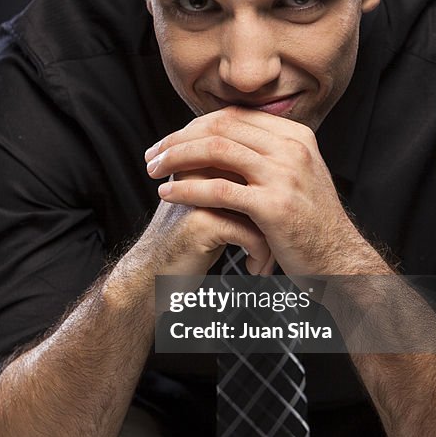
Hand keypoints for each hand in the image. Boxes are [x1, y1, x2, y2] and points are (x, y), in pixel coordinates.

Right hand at [131, 160, 274, 279]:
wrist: (153, 275)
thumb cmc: (191, 241)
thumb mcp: (215, 206)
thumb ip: (237, 186)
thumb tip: (281, 178)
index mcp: (204, 162)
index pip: (256, 167)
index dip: (274, 195)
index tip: (280, 223)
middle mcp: (201, 171)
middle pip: (262, 186)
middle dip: (279, 217)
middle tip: (282, 240)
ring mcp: (201, 194)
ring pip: (262, 209)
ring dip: (272, 240)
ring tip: (271, 258)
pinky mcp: (203, 222)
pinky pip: (253, 234)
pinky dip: (260, 255)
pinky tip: (255, 268)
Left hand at [145, 106, 351, 276]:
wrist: (339, 259)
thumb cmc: (311, 223)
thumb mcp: (297, 175)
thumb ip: (269, 153)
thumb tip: (226, 135)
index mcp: (296, 135)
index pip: (234, 115)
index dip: (195, 125)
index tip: (171, 141)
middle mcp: (292, 148)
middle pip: (221, 127)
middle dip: (179, 138)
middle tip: (152, 154)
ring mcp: (284, 175)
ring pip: (216, 150)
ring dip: (176, 158)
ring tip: (153, 171)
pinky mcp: (274, 205)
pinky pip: (219, 189)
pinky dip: (187, 190)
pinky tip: (168, 195)